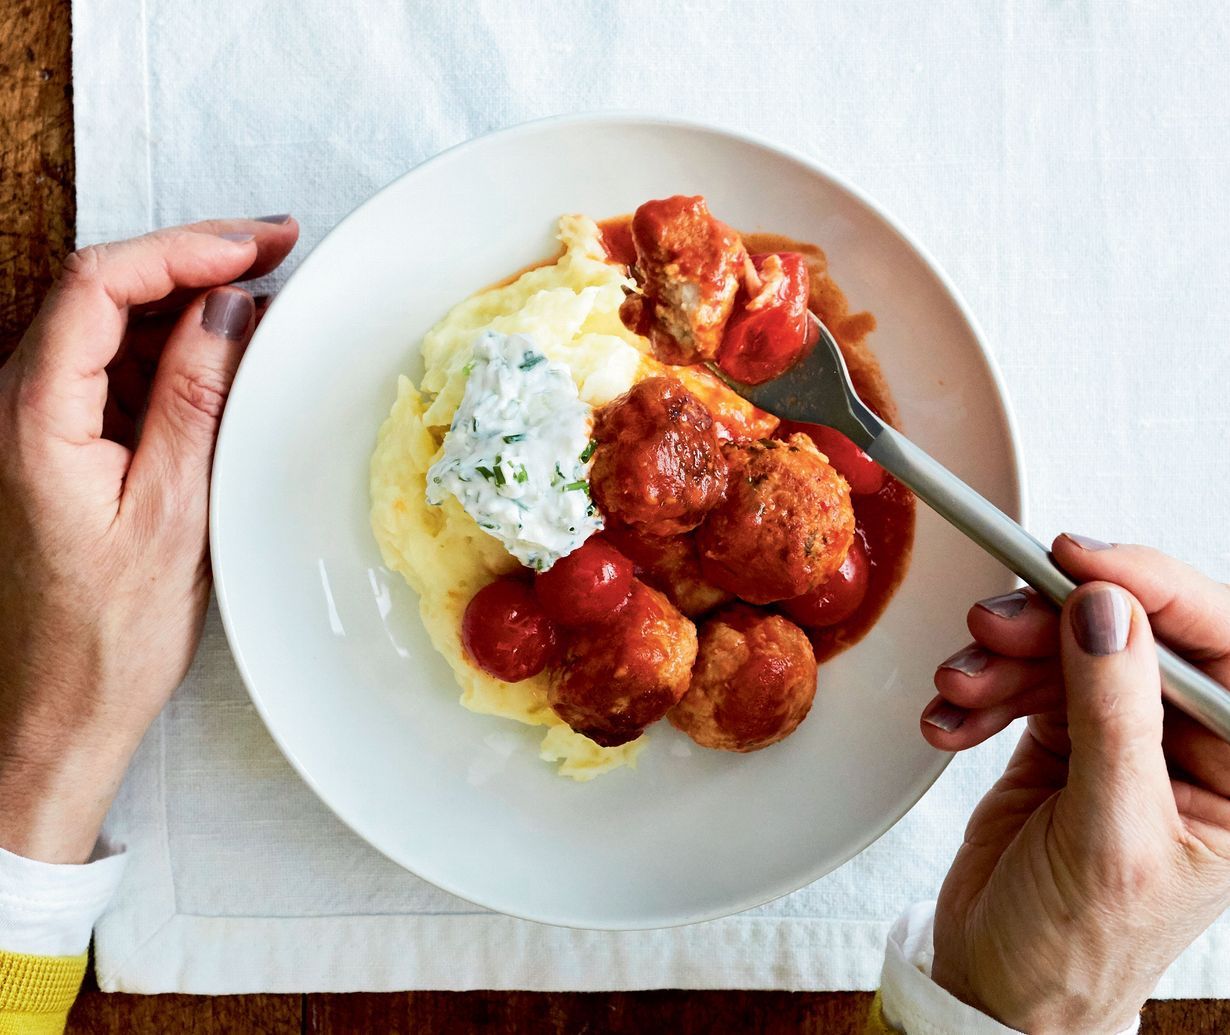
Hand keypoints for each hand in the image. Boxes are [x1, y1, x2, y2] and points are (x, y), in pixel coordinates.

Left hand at [0, 217, 297, 863]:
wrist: (57, 707)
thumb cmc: (106, 635)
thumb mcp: (171, 514)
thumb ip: (192, 401)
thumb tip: (227, 312)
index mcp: (33, 419)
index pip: (99, 287)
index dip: (182, 249)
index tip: (255, 246)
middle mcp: (21, 407)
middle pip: (100, 289)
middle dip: (190, 256)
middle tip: (274, 247)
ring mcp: (41, 424)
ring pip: (109, 322)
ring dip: (187, 295)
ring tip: (264, 285)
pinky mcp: (65, 445)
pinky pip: (116, 367)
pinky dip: (174, 343)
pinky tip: (225, 348)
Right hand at [919, 534, 1229, 1031]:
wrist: (999, 986)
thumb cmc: (1079, 949)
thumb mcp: (1108, 837)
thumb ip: (1114, 718)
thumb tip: (1107, 613)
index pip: (1223, 645)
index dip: (1154, 588)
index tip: (1080, 562)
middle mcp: (1192, 747)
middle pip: (1133, 632)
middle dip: (1056, 624)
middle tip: (996, 625)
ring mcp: (1125, 738)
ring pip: (1070, 647)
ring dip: (1004, 659)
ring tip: (963, 689)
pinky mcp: (1065, 738)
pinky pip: (1024, 678)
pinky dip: (981, 692)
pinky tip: (953, 720)